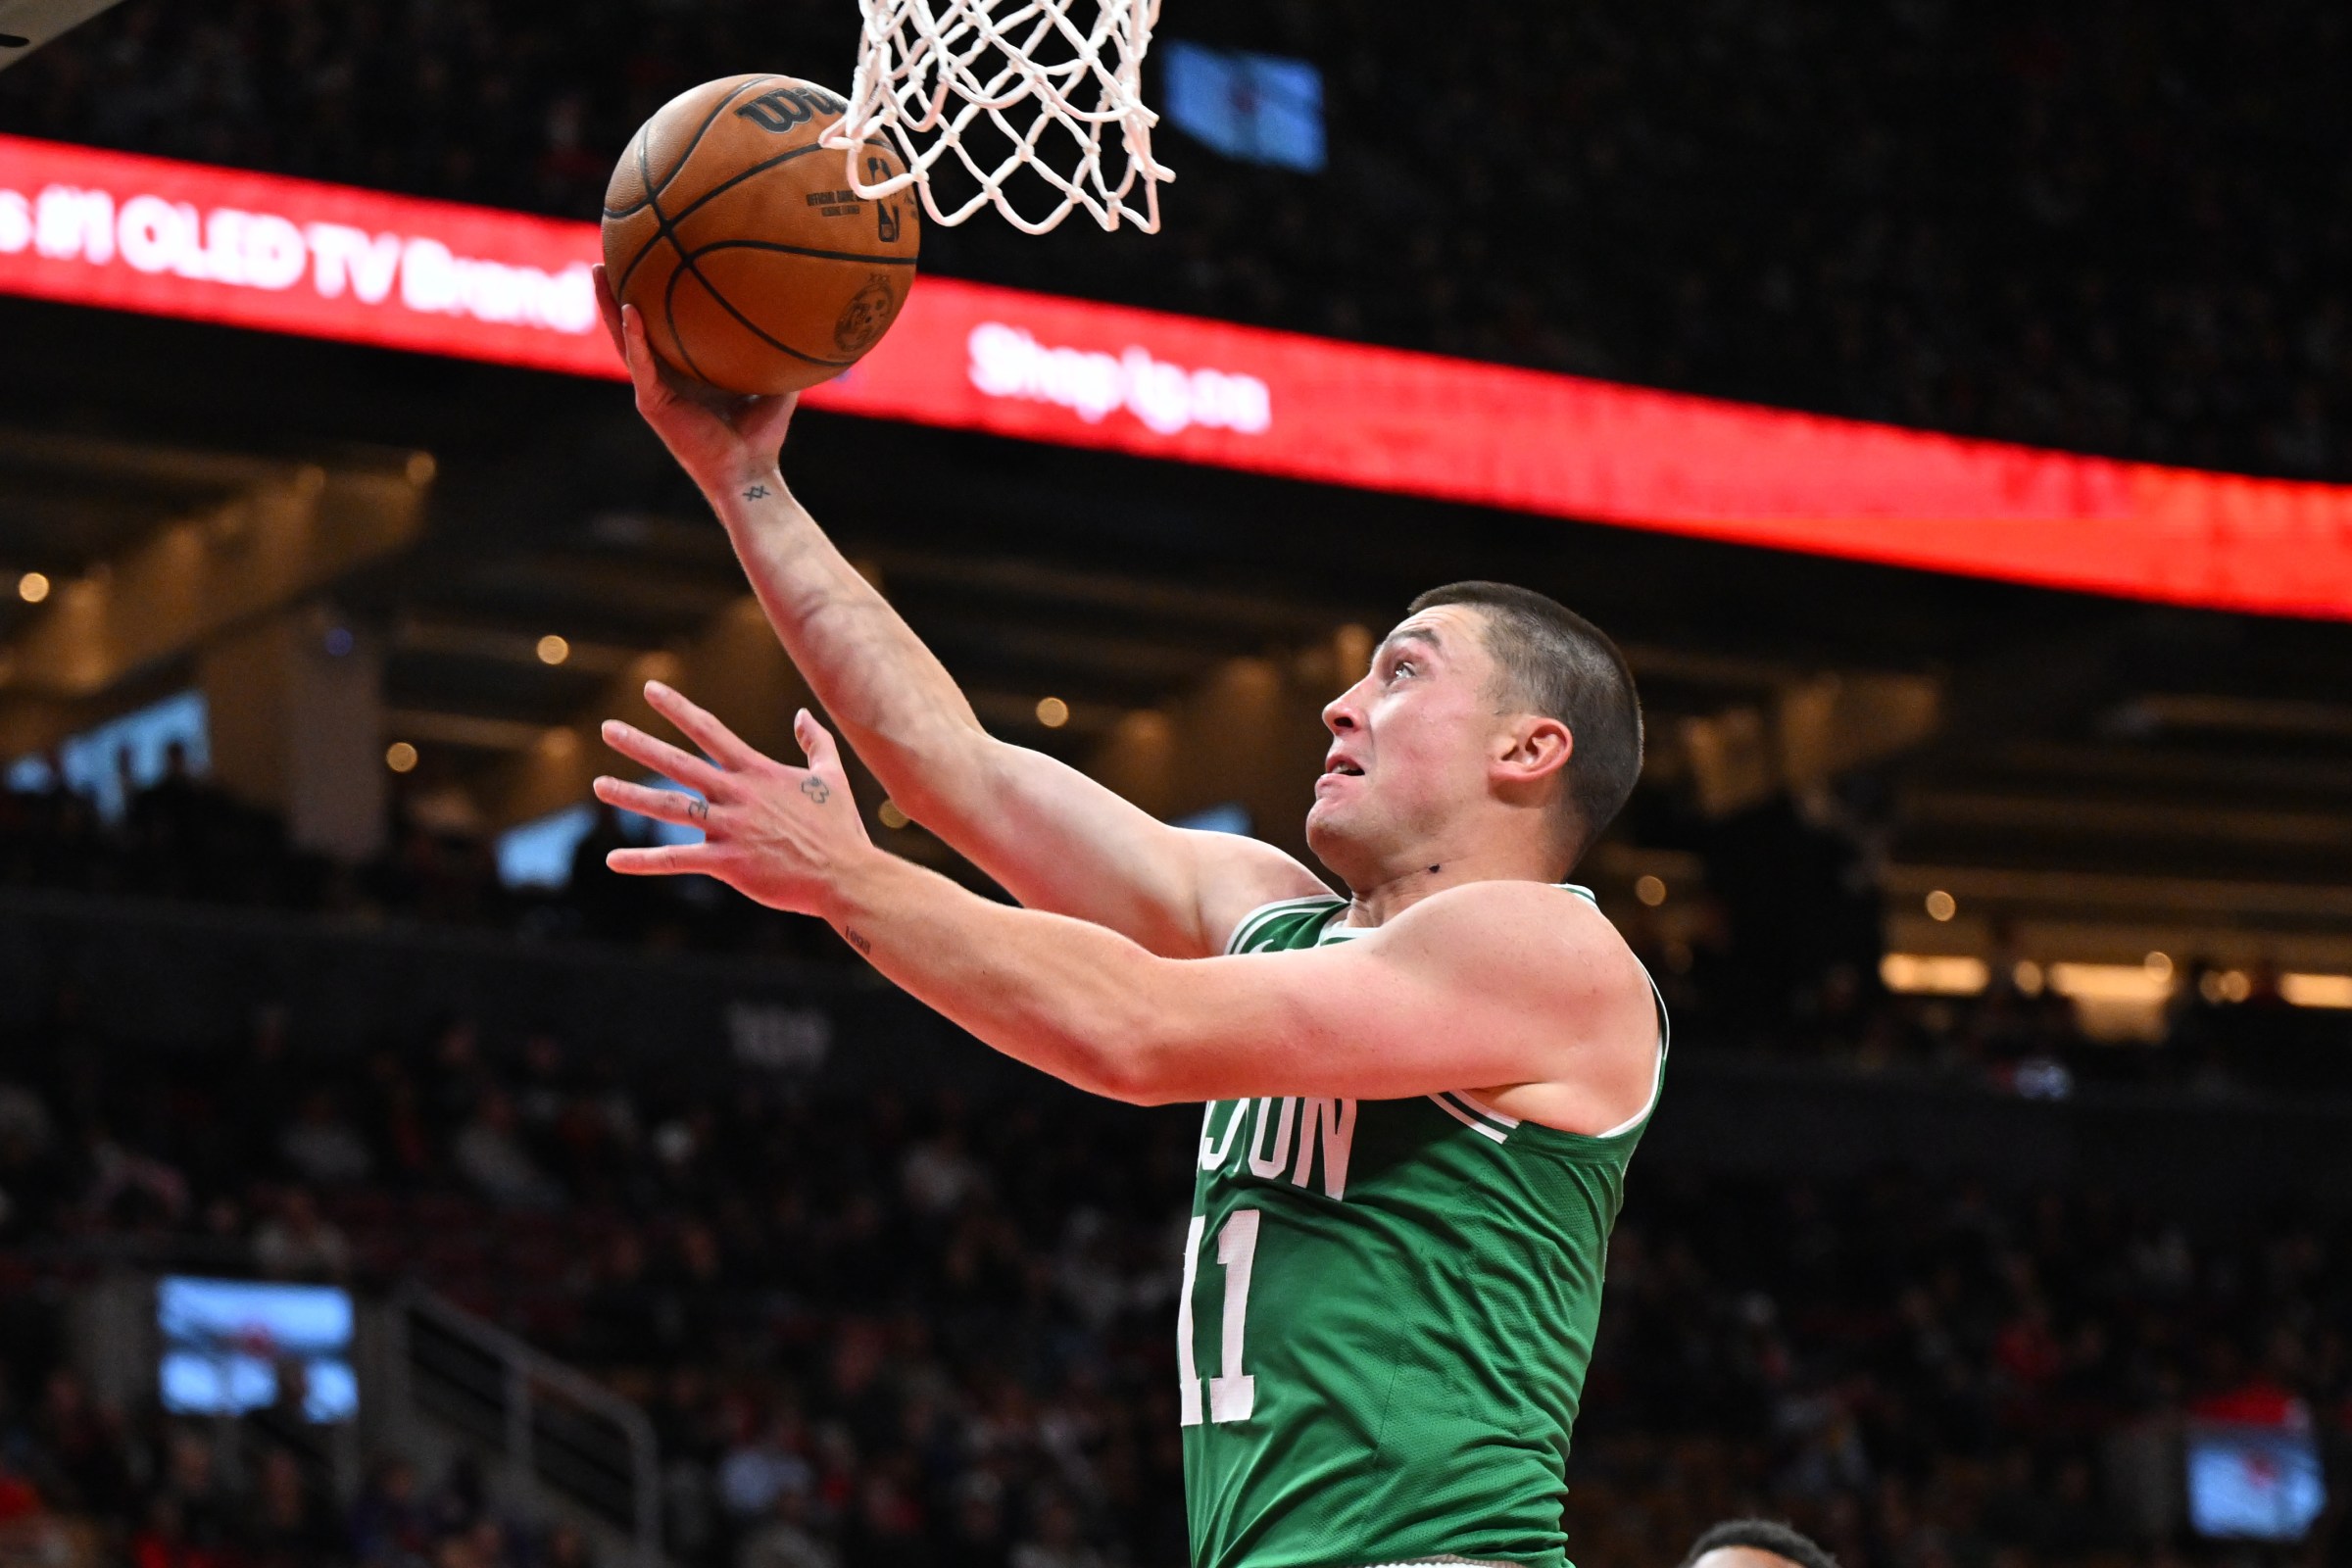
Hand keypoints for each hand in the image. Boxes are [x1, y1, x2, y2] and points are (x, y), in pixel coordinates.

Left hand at [593, 681, 874, 917]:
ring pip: (670, 808)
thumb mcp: (831, 777)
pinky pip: (677, 860)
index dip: (678, 708)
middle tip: (607, 729)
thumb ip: (815, 742)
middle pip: (679, 763)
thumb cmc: (841, 829)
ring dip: (631, 795)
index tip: (650, 690)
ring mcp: (730, 828)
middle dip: (640, 744)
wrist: (847, 875)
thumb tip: (802, 714)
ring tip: (598, 785)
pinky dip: (643, 861)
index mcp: (758, 772)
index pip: (710, 731)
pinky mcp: (728, 863)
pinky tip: (613, 860)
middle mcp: (738, 795)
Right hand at [594, 262, 799, 498]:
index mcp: (685, 371)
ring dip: (610, 306)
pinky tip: (630, 310)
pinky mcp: (653, 403)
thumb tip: (803, 314)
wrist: (750, 472)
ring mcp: (654, 390)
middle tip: (609, 255)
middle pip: (633, 326)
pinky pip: (640, 364)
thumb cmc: (762, 435)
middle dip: (617, 291)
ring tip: (600, 272)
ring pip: (624, 340)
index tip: (645, 260)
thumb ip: (777, 349)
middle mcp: (664, 377)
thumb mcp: (774, 382)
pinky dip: (635, 337)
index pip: (661, 326)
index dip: (650, 296)